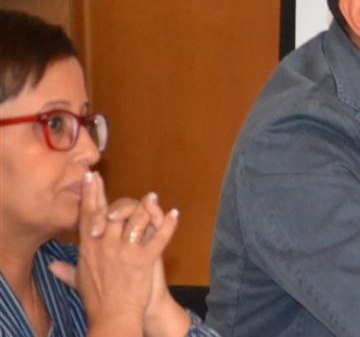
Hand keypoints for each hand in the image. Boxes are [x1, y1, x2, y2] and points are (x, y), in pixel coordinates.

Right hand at [47, 172, 185, 335]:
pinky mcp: (144, 260)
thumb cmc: (97, 300)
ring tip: (153, 198)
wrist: (113, 317)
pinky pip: (160, 236)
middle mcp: (105, 245)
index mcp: (88, 248)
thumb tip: (51, 266)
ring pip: (137, 220)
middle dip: (119, 198)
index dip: (91, 193)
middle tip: (128, 189)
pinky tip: (175, 214)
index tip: (92, 176)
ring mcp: (125, 251)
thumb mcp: (79, 281)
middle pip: (112, 211)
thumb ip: (67, 269)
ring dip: (147, 207)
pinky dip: (169, 224)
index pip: (88, 214)